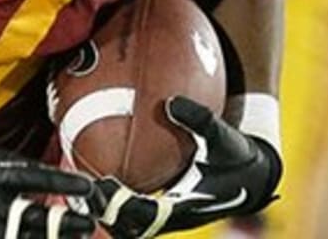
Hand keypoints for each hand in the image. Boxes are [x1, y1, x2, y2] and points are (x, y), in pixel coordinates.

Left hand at [88, 97, 280, 236]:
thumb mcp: (223, 137)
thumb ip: (199, 120)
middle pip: (126, 226)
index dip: (119, 204)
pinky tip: (93, 174)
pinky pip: (129, 210)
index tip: (99, 185)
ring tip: (78, 187)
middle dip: (102, 211)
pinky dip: (112, 199)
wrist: (249, 176)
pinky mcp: (159, 211)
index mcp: (182, 206)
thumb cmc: (234, 156)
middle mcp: (169, 217)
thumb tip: (171, 102)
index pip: (143, 215)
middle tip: (79, 187)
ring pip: (125, 224)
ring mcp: (162, 218)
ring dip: (103, 210)